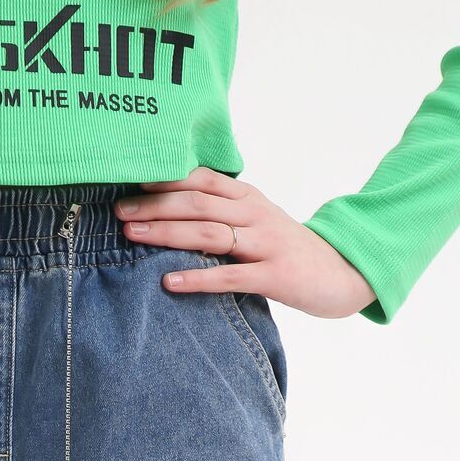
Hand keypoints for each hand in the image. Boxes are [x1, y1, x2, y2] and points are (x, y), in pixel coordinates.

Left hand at [115, 168, 373, 319]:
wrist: (341, 273)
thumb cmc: (288, 250)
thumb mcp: (257, 221)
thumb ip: (223, 212)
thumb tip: (173, 207)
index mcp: (247, 197)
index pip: (201, 179)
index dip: (165, 178)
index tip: (128, 182)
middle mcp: (254, 213)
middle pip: (197, 202)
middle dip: (154, 205)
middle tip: (118, 212)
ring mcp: (264, 244)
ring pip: (208, 233)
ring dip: (167, 233)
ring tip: (132, 236)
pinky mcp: (272, 276)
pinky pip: (228, 276)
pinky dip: (196, 278)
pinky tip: (168, 282)